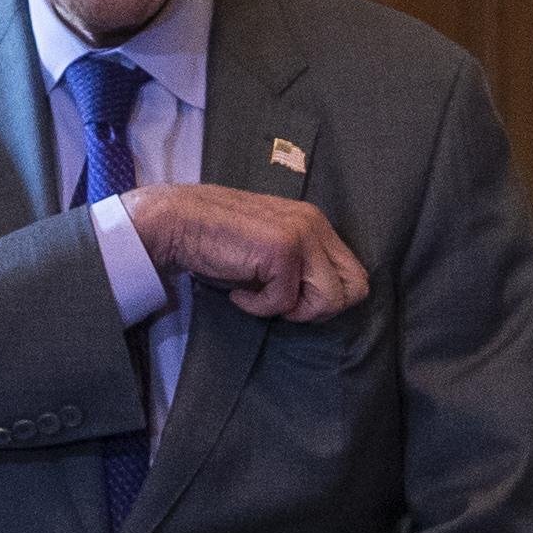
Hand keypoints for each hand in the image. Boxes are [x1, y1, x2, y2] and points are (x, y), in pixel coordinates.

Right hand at [117, 182, 366, 323]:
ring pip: (329, 300)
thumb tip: (327, 301)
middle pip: (355, 289)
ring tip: (261, 296)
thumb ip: (302, 264)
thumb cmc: (219, 241)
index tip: (292, 299)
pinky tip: (238, 291)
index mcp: (316, 223)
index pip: (354, 274)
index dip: (327, 298)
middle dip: (318, 309)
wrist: (178, 223)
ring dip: (292, 310)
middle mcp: (316, 224)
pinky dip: (258, 307)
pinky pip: (285, 303)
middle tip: (280, 303)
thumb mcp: (271, 248)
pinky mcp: (282, 251)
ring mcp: (302, 235)